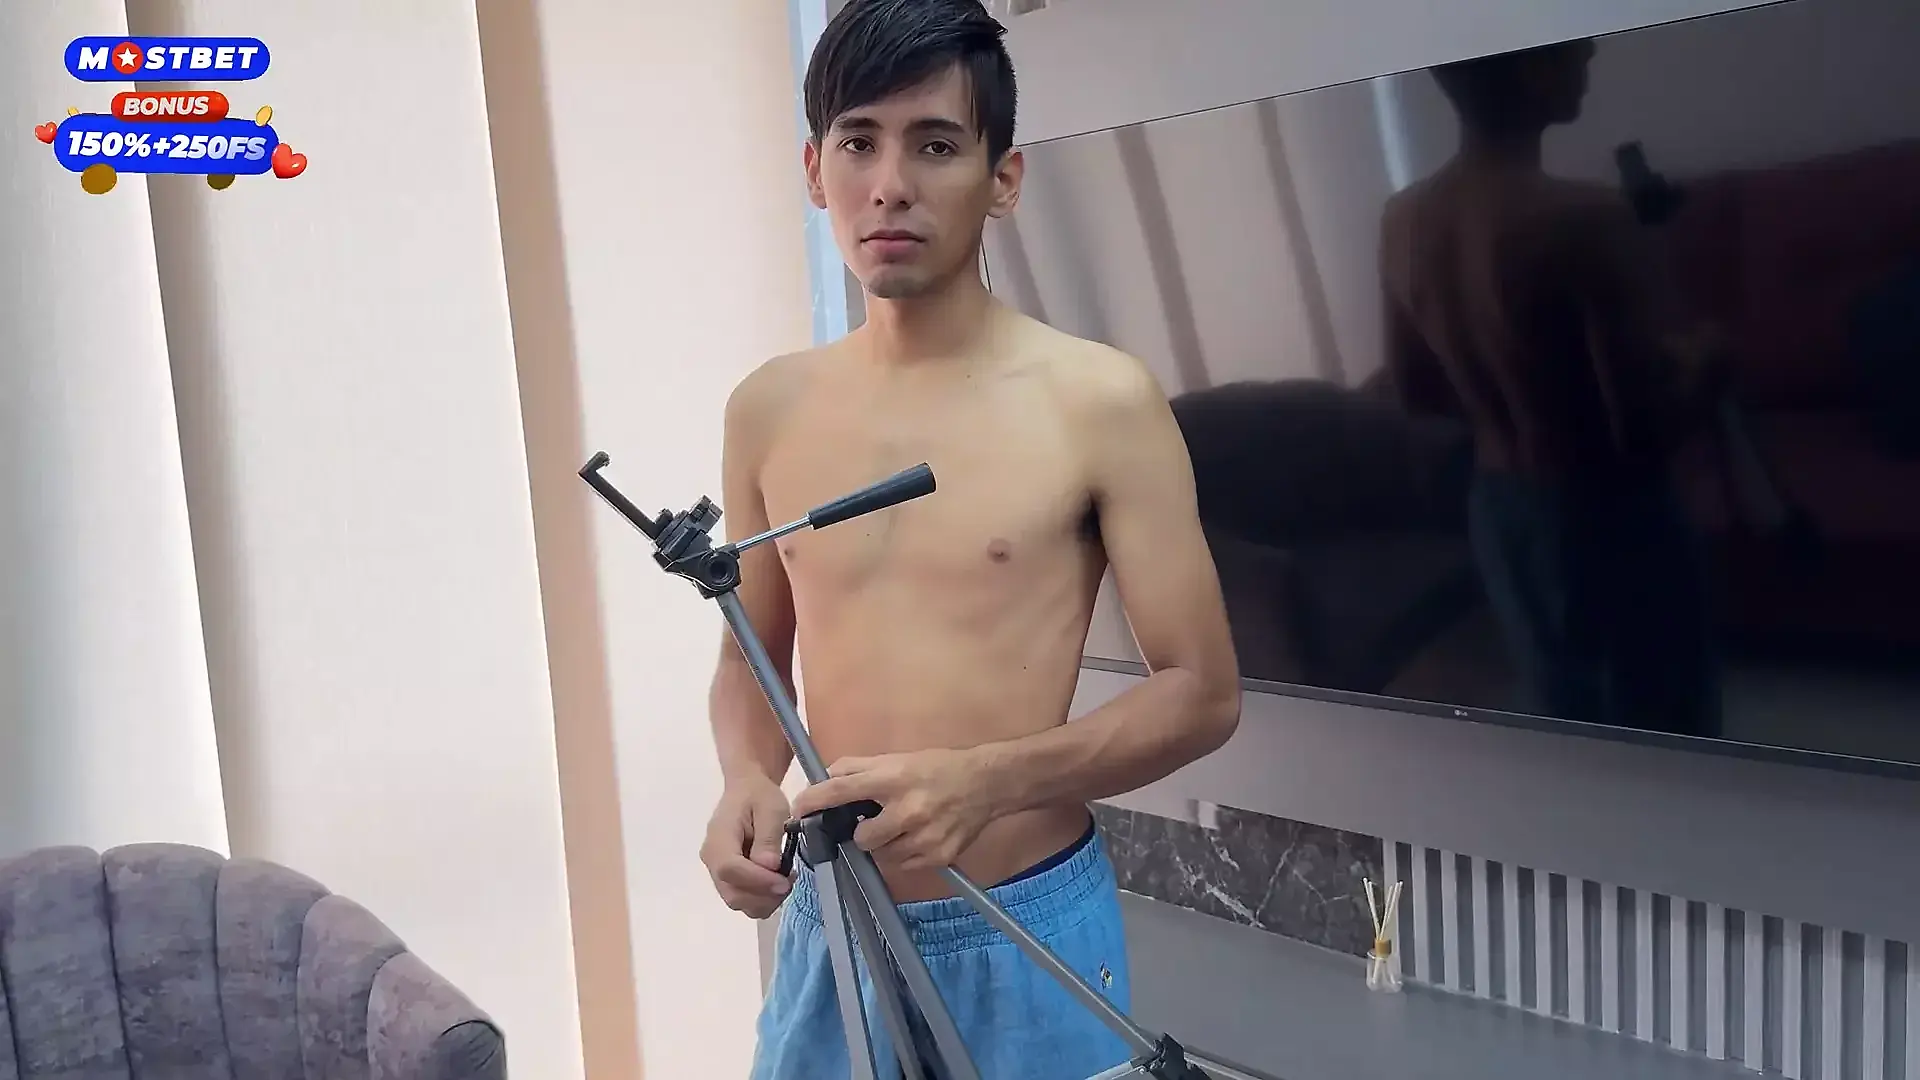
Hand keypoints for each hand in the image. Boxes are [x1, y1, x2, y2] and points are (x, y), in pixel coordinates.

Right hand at [700, 776, 792, 918]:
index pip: (730, 869)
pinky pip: (743, 899)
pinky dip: (763, 899)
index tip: (784, 881)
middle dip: (765, 895)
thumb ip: (769, 836)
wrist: (747, 792)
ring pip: (738, 902)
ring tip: (785, 878)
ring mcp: (718, 873)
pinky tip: (777, 882)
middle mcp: (712, 860)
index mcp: (718, 838)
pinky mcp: (728, 881)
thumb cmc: (758, 796)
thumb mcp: (771, 807)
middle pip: (732, 893)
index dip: (758, 881)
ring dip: (766, 900)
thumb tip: (769, 866)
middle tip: (790, 878)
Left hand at [789, 748, 996, 872]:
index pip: (841, 790)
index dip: (814, 801)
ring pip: (881, 857)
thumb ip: (859, 768)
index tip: (798, 810)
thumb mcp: (897, 759)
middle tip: (874, 823)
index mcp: (893, 779)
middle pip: (861, 838)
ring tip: (900, 829)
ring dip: (883, 847)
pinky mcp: (938, 857)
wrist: (986, 785)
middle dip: (862, 833)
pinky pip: (903, 866)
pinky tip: (916, 838)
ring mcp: (924, 838)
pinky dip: (903, 855)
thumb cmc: (937, 768)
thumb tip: (826, 778)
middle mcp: (907, 810)